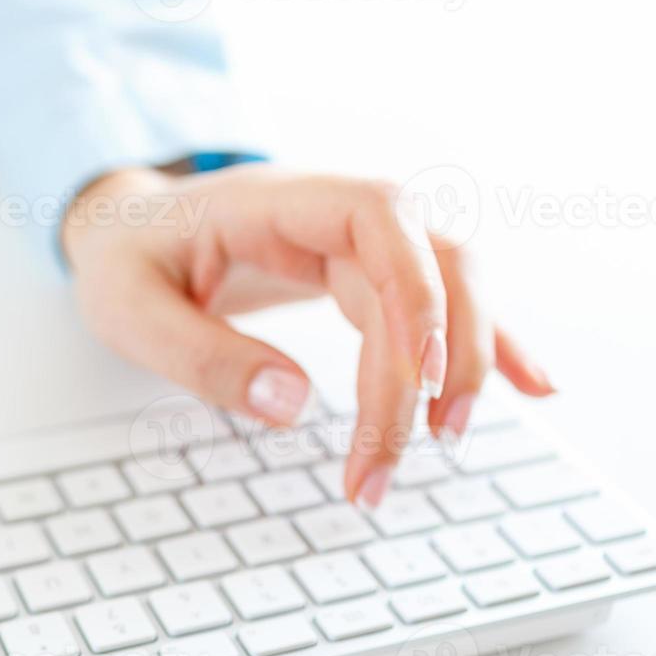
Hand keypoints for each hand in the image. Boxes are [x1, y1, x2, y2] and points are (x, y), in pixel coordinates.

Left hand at [62, 164, 553, 505]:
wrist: (120, 229)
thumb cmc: (122, 261)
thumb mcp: (128, 311)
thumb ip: (200, 355)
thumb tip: (292, 405)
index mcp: (275, 200)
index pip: (381, 218)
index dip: (416, 291)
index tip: (416, 380)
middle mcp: (330, 212)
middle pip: (430, 264)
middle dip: (437, 361)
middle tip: (405, 455)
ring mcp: (352, 242)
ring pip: (448, 288)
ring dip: (464, 362)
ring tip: (444, 441)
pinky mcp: (360, 275)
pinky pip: (438, 303)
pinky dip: (487, 343)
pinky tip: (534, 387)